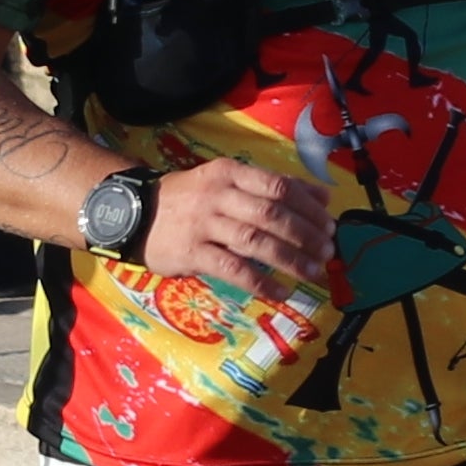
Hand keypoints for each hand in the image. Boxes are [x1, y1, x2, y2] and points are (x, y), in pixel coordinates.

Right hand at [145, 153, 330, 298]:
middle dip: (305, 234)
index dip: (309, 206)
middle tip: (327, 251)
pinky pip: (233, 269)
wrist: (135, 214)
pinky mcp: (192, 252)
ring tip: (313, 273)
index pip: (279, 186)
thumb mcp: (228, 182)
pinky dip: (261, 282)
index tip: (330, 224)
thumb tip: (322, 195)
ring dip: (290, 258)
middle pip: (271, 213)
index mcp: (230, 172)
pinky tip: (280, 292)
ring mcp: (204, 224)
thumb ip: (272, 187)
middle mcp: (218, 195)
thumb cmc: (190, 199)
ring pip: (255, 241)